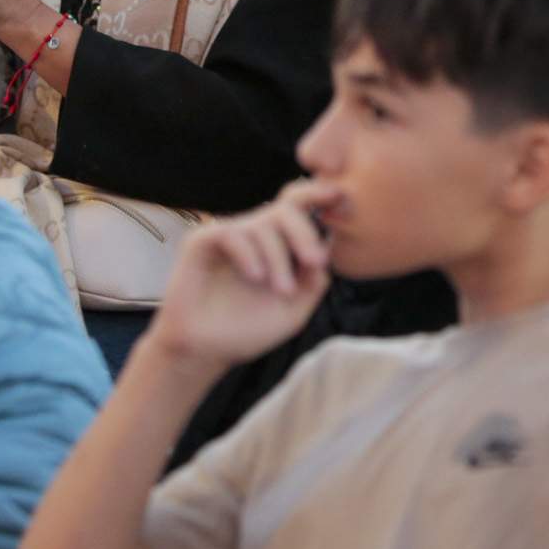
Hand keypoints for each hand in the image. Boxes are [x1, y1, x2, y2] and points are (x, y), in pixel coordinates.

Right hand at [141, 180, 340, 365]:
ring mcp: (231, 234)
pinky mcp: (203, 241)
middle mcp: (257, 233)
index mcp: (281, 243)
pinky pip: (232, 233)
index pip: (304, 207)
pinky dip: (249, 253)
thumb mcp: (294, 311)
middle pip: (289, 207)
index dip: (323, 195)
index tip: (345, 200)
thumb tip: (328, 249)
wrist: (206, 352)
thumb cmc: (248, 331)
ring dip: (279, 258)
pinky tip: (256, 276)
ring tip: (281, 290)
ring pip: (264, 224)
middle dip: (306, 233)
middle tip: (316, 262)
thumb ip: (314, 282)